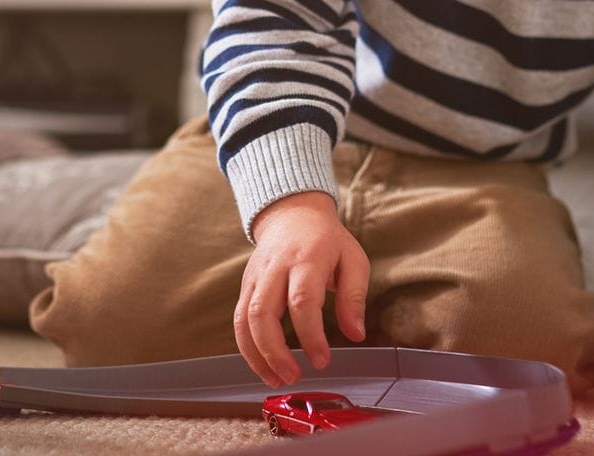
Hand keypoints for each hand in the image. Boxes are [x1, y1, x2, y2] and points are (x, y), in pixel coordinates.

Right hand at [235, 191, 369, 386]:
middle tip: (294, 376)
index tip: (322, 360)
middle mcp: (275, 268)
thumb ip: (354, 297)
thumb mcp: (353, 260)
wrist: (292, 214)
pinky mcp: (245, 286)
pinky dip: (247, 348)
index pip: (302, 301)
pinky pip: (238, 320)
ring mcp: (256, 277)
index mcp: (306, 259)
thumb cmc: (326, 240)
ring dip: (257, 355)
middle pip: (263, 313)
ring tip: (276, 379)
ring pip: (244, 319)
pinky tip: (263, 366)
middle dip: (274, 352)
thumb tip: (356, 333)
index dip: (310, 335)